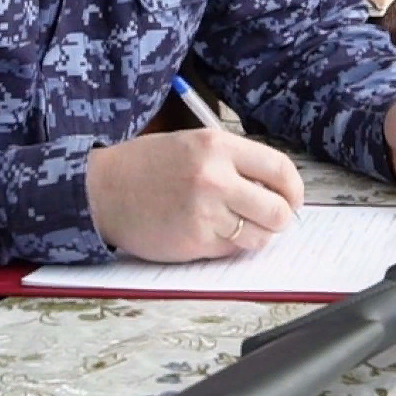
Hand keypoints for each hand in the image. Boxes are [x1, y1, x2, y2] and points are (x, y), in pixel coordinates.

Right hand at [86, 129, 304, 262]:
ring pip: (258, 237)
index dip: (293, 190)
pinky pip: (230, 250)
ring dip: (252, 235)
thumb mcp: (191, 145)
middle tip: (268, 219)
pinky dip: (226, 245)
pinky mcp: (194, 242)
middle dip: (279, 219)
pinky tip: (205, 231)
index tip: (290, 199)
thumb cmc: (145, 166)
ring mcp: (205, 213)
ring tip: (231, 225)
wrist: (102, 190)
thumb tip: (275, 191)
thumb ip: (232, 162)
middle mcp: (215, 178)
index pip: (280, 170)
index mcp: (217, 146)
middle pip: (279, 211)